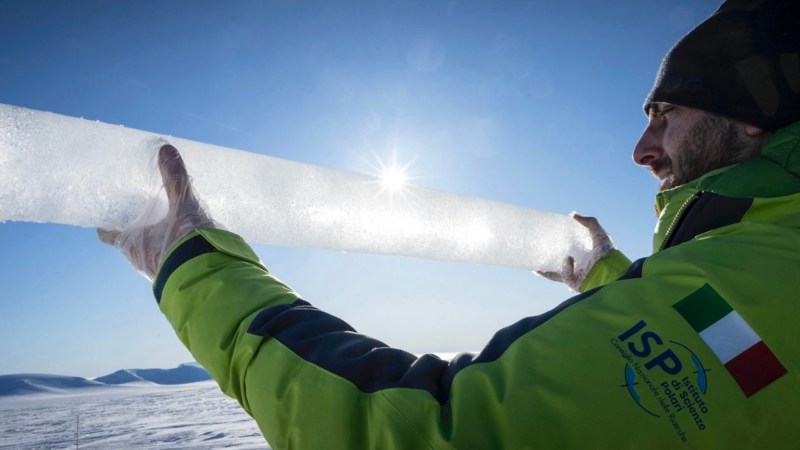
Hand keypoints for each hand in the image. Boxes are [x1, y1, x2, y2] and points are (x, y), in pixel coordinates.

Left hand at [98, 144, 217, 279]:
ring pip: (148, 251)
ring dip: (153, 240)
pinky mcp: (177, 274)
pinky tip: (184, 240)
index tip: (106, 214)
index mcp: (131, 243)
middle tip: (141, 211)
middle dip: (134, 228)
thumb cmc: (185, 243)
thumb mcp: (182, 206)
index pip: (107, 234)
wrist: (208, 276)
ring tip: (165, 223)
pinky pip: (168, 259)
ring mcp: (158, 269)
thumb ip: (175, 180)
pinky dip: (171, 249)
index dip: (105, 223)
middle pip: (128, 241)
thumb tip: (166, 149)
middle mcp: (139, 258)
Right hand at [536, 213, 613, 291]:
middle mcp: (580, 266)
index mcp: (585, 255)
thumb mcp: (599, 234)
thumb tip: (572, 214)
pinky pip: (561, 276)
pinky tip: (568, 260)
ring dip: (545, 269)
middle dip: (549, 258)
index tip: (551, 237)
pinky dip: (563, 269)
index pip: (570, 249)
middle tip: (538, 250)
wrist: (610, 271)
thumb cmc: (608, 254)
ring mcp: (576, 275)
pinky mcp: (573, 283)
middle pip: (560, 262)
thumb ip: (589, 222)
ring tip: (535, 263)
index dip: (561, 243)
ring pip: (556, 272)